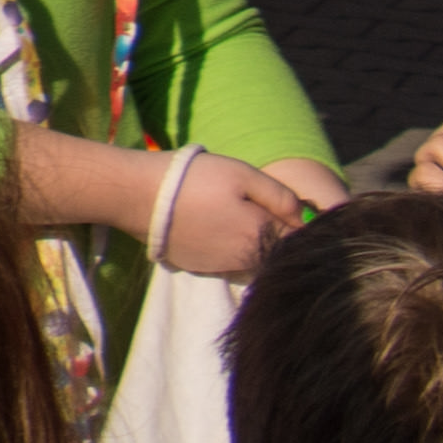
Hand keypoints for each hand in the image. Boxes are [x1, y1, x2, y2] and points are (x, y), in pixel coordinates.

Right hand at [151, 148, 316, 277]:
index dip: (296, 221)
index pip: (296, 237)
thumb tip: (304, 217)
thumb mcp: (242, 174)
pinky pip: (226, 263)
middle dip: (273, 235)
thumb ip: (280, 196)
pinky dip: (226, 250)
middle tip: (252, 208)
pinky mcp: (199, 268)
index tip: (286, 207)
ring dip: (249, 243)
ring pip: (250, 259)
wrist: (138, 195)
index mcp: (261, 234)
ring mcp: (220, 267)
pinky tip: (210, 228)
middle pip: (274, 252)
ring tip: (228, 216)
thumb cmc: (193, 178)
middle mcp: (245, 259)